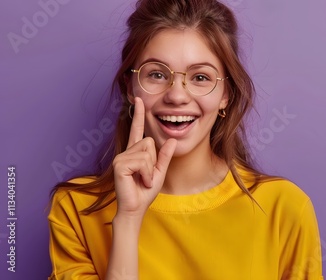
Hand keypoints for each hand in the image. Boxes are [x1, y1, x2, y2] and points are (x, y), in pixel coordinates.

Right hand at [112, 97, 176, 217]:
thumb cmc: (145, 192)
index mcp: (135, 152)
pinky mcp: (120, 165)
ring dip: (150, 170)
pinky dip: (146, 174)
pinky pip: (142, 162)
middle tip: (147, 176)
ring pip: (147, 152)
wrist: (136, 208)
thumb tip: (172, 139)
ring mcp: (121, 158)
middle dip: (153, 161)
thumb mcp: (160, 172)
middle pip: (149, 142)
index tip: (139, 99)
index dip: (139, 115)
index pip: (137, 130)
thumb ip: (165, 156)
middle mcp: (126, 152)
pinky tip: (139, 181)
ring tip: (142, 180)